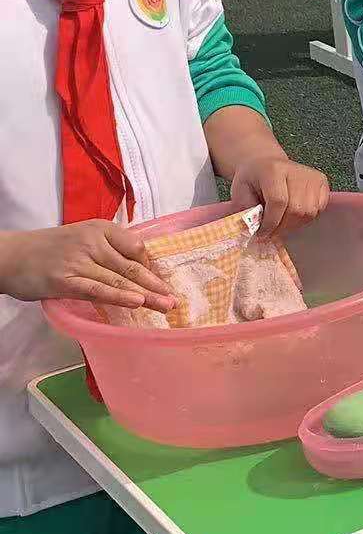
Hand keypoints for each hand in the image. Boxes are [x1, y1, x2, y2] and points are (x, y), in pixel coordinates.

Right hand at [0, 223, 172, 311]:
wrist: (10, 256)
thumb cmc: (49, 249)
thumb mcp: (82, 238)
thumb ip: (107, 249)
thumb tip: (138, 269)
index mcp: (100, 228)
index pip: (137, 247)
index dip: (151, 266)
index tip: (161, 282)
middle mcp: (92, 241)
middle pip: (132, 265)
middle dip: (156, 284)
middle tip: (174, 298)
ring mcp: (79, 261)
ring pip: (119, 279)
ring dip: (145, 294)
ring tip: (165, 306)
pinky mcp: (65, 280)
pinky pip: (98, 289)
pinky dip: (119, 296)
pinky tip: (136, 302)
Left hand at [229, 155, 329, 237]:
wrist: (265, 163)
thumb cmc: (252, 180)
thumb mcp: (239, 192)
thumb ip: (246, 211)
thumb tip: (255, 231)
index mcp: (273, 170)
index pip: (278, 201)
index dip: (271, 222)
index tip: (262, 234)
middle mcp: (297, 171)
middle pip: (297, 209)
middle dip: (282, 226)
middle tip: (271, 232)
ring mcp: (312, 176)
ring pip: (309, 212)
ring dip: (294, 224)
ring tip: (281, 223)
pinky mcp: (322, 182)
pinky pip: (318, 209)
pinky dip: (306, 217)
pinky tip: (293, 215)